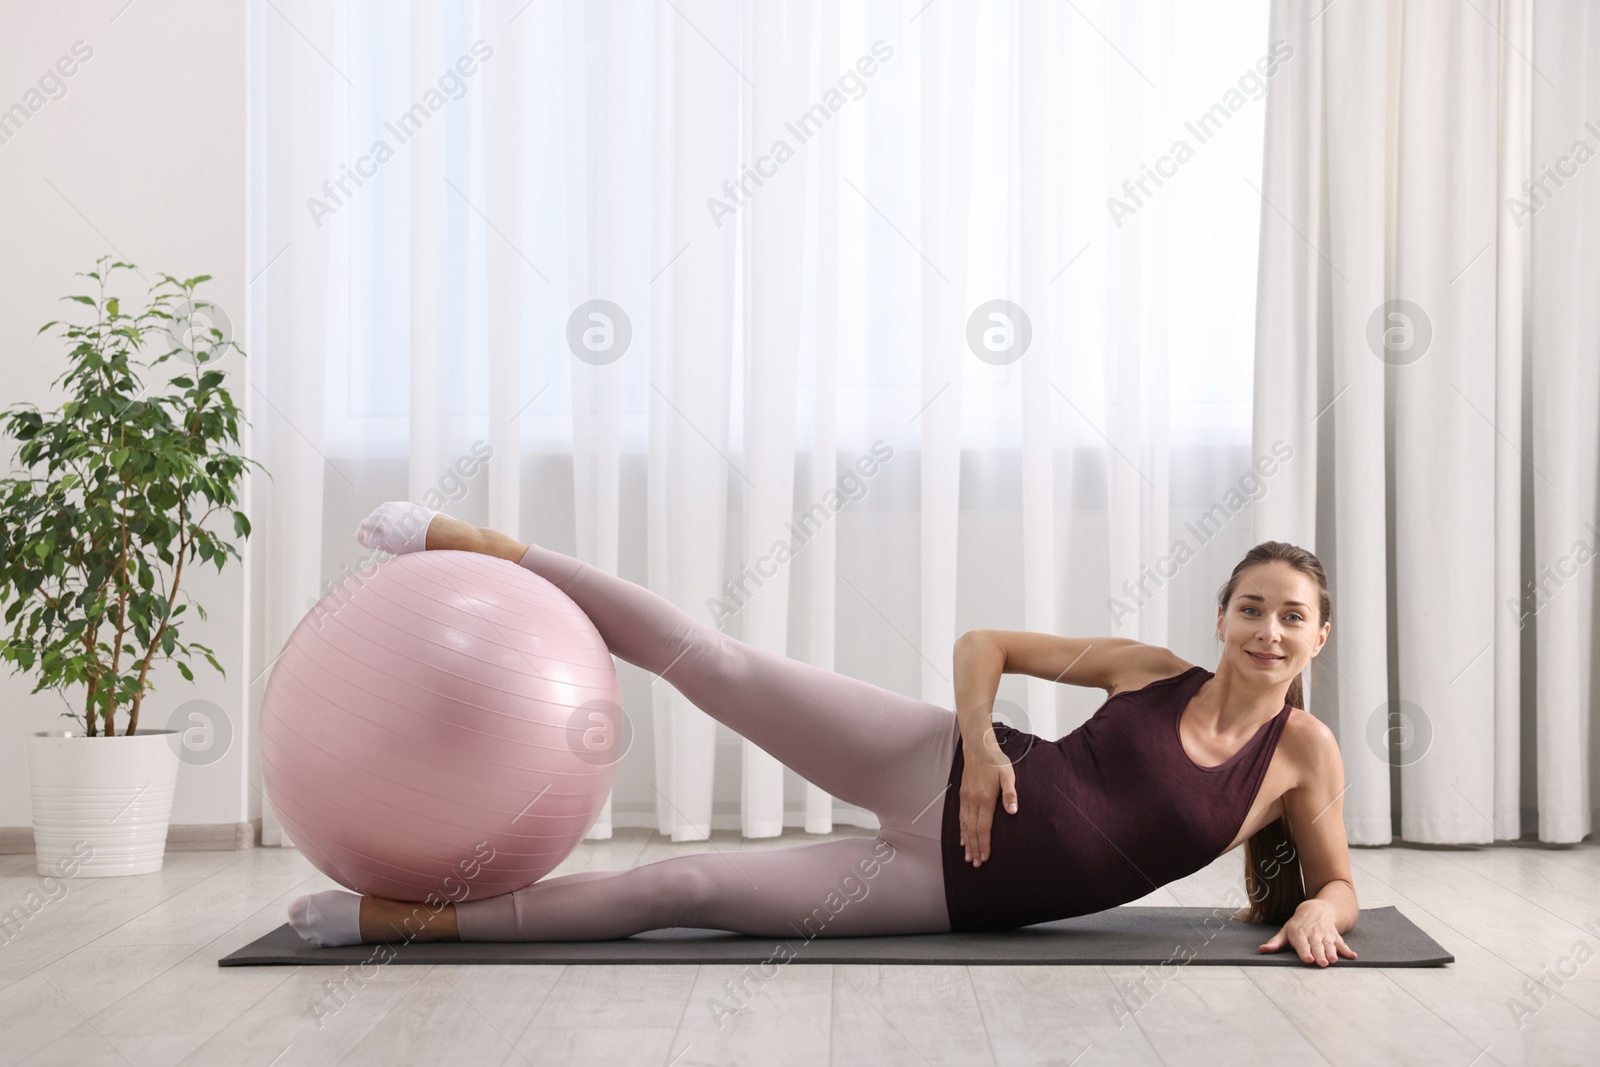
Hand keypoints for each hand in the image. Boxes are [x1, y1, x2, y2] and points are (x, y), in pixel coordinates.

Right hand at [957, 727, 1017, 867]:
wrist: (977, 747)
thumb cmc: (995, 761)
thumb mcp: (1008, 775)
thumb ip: (1010, 794)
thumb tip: (1013, 811)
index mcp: (985, 798)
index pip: (983, 827)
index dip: (984, 844)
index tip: (985, 857)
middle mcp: (973, 801)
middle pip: (972, 830)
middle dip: (974, 848)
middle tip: (976, 863)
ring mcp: (966, 798)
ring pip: (964, 826)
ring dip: (966, 842)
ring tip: (968, 856)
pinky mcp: (962, 795)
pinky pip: (960, 817)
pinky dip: (961, 830)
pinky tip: (962, 838)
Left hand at [1258, 900, 1357, 966]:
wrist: (1316, 909)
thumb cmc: (1298, 925)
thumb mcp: (1285, 931)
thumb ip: (1275, 943)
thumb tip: (1262, 950)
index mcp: (1299, 934)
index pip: (1302, 944)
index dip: (1304, 952)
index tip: (1308, 960)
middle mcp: (1313, 934)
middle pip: (1316, 946)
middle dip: (1319, 954)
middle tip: (1322, 963)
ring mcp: (1325, 935)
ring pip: (1329, 945)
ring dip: (1332, 952)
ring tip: (1334, 960)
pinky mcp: (1335, 936)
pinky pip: (1341, 943)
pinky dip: (1347, 950)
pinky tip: (1352, 956)